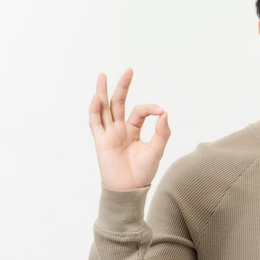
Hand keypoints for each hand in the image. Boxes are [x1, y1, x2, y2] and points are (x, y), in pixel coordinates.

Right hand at [89, 68, 170, 189]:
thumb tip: (165, 113)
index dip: (151, 108)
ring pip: (104, 109)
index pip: (139, 111)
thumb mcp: (156, 149)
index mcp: (132, 130)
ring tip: (102, 76)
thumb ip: (162, 131)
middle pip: (118, 103)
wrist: (130, 190)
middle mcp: (119, 129)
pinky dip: (94, 111)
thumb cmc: (143, 171)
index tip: (161, 112)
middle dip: (123, 86)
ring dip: (102, 93)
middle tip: (129, 69)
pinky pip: (95, 124)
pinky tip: (96, 98)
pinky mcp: (101, 142)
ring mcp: (109, 134)